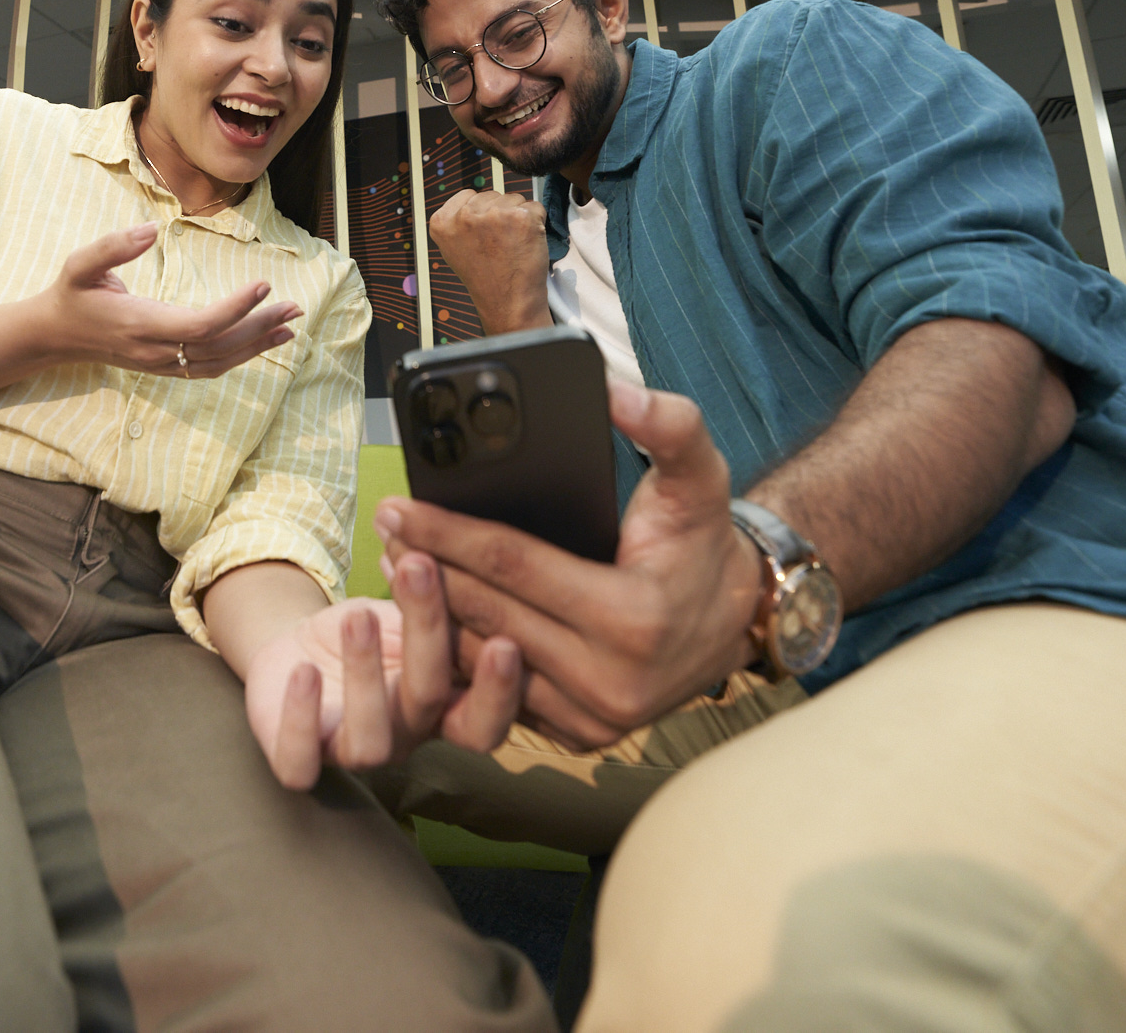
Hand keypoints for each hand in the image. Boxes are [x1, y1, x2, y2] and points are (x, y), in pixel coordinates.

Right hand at [43, 223, 301, 377]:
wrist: (55, 336)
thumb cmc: (71, 294)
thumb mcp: (80, 264)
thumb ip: (114, 246)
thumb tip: (151, 228)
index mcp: (140, 324)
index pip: (200, 326)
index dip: (235, 309)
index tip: (262, 283)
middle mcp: (156, 350)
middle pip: (219, 346)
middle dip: (259, 327)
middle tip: (293, 306)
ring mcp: (161, 363)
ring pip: (219, 361)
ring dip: (257, 344)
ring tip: (289, 325)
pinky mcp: (165, 366)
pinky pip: (210, 366)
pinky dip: (241, 355)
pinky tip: (263, 340)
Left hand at [242, 553, 525, 790]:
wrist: (296, 649)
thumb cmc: (362, 633)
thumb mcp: (399, 617)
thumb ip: (433, 605)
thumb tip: (459, 551)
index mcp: (443, 706)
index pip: (486, 717)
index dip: (501, 693)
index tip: (506, 640)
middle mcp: (406, 736)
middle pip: (432, 709)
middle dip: (432, 646)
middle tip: (425, 578)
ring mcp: (353, 751)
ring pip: (370, 741)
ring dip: (366, 676)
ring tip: (358, 616)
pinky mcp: (298, 757)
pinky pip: (300, 763)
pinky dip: (299, 719)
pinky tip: (304, 670)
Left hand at [377, 380, 763, 748]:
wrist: (740, 618)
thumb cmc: (706, 542)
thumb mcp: (702, 475)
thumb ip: (668, 424)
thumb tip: (614, 392)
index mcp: (633, 618)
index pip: (514, 566)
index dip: (449, 532)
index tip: (400, 505)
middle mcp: (612, 680)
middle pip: (488, 613)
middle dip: (427, 566)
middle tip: (386, 526)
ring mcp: (594, 717)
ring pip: (485, 659)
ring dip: (434, 612)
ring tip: (397, 562)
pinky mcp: (581, 734)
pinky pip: (501, 693)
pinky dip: (464, 653)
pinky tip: (435, 614)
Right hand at [427, 189, 551, 333]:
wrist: (507, 303)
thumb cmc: (485, 278)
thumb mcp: (453, 248)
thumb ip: (457, 221)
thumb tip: (474, 199)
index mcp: (441, 222)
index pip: (467, 195)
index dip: (480, 214)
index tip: (482, 237)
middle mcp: (464, 216)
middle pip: (491, 195)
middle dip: (499, 214)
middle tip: (499, 244)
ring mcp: (493, 215)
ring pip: (514, 199)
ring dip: (518, 217)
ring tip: (512, 245)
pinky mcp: (520, 218)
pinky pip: (535, 207)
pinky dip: (536, 223)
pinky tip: (526, 243)